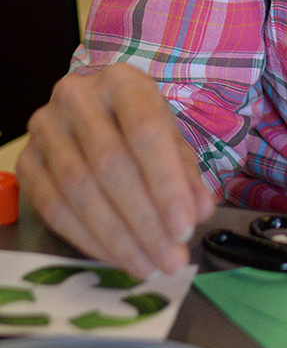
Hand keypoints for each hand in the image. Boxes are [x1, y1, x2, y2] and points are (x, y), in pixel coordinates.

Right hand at [17, 63, 214, 278]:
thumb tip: (199, 212)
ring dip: (117, 237)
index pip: (146, 133)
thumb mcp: (170, 139)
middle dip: (145, 221)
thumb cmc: (139, 125)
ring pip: (79, 191)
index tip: (186, 227)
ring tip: (148, 266)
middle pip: (111, 166)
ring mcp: (45, 129)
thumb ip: (186, 174)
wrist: (94, 110)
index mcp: (123, 82)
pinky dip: (87, 238)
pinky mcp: (25, 161)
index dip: (167, 185)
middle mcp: (77, 98)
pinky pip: (52, 208)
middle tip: (169, 259)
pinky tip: (115, 257)